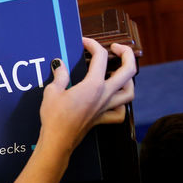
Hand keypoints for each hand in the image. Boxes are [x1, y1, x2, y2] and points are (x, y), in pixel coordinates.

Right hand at [38, 38, 135, 154]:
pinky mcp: (102, 119)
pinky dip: (121, 104)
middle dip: (126, 53)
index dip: (93, 45)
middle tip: (116, 47)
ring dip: (127, 79)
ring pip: (130, 91)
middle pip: (128, 70)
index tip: (84, 42)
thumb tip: (59, 64)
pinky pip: (120, 112)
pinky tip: (113, 100)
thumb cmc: (54, 117)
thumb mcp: (52, 91)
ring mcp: (106, 108)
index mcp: (93, 85)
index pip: (100, 57)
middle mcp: (104, 95)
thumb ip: (60, 75)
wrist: (57, 140)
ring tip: (117, 73)